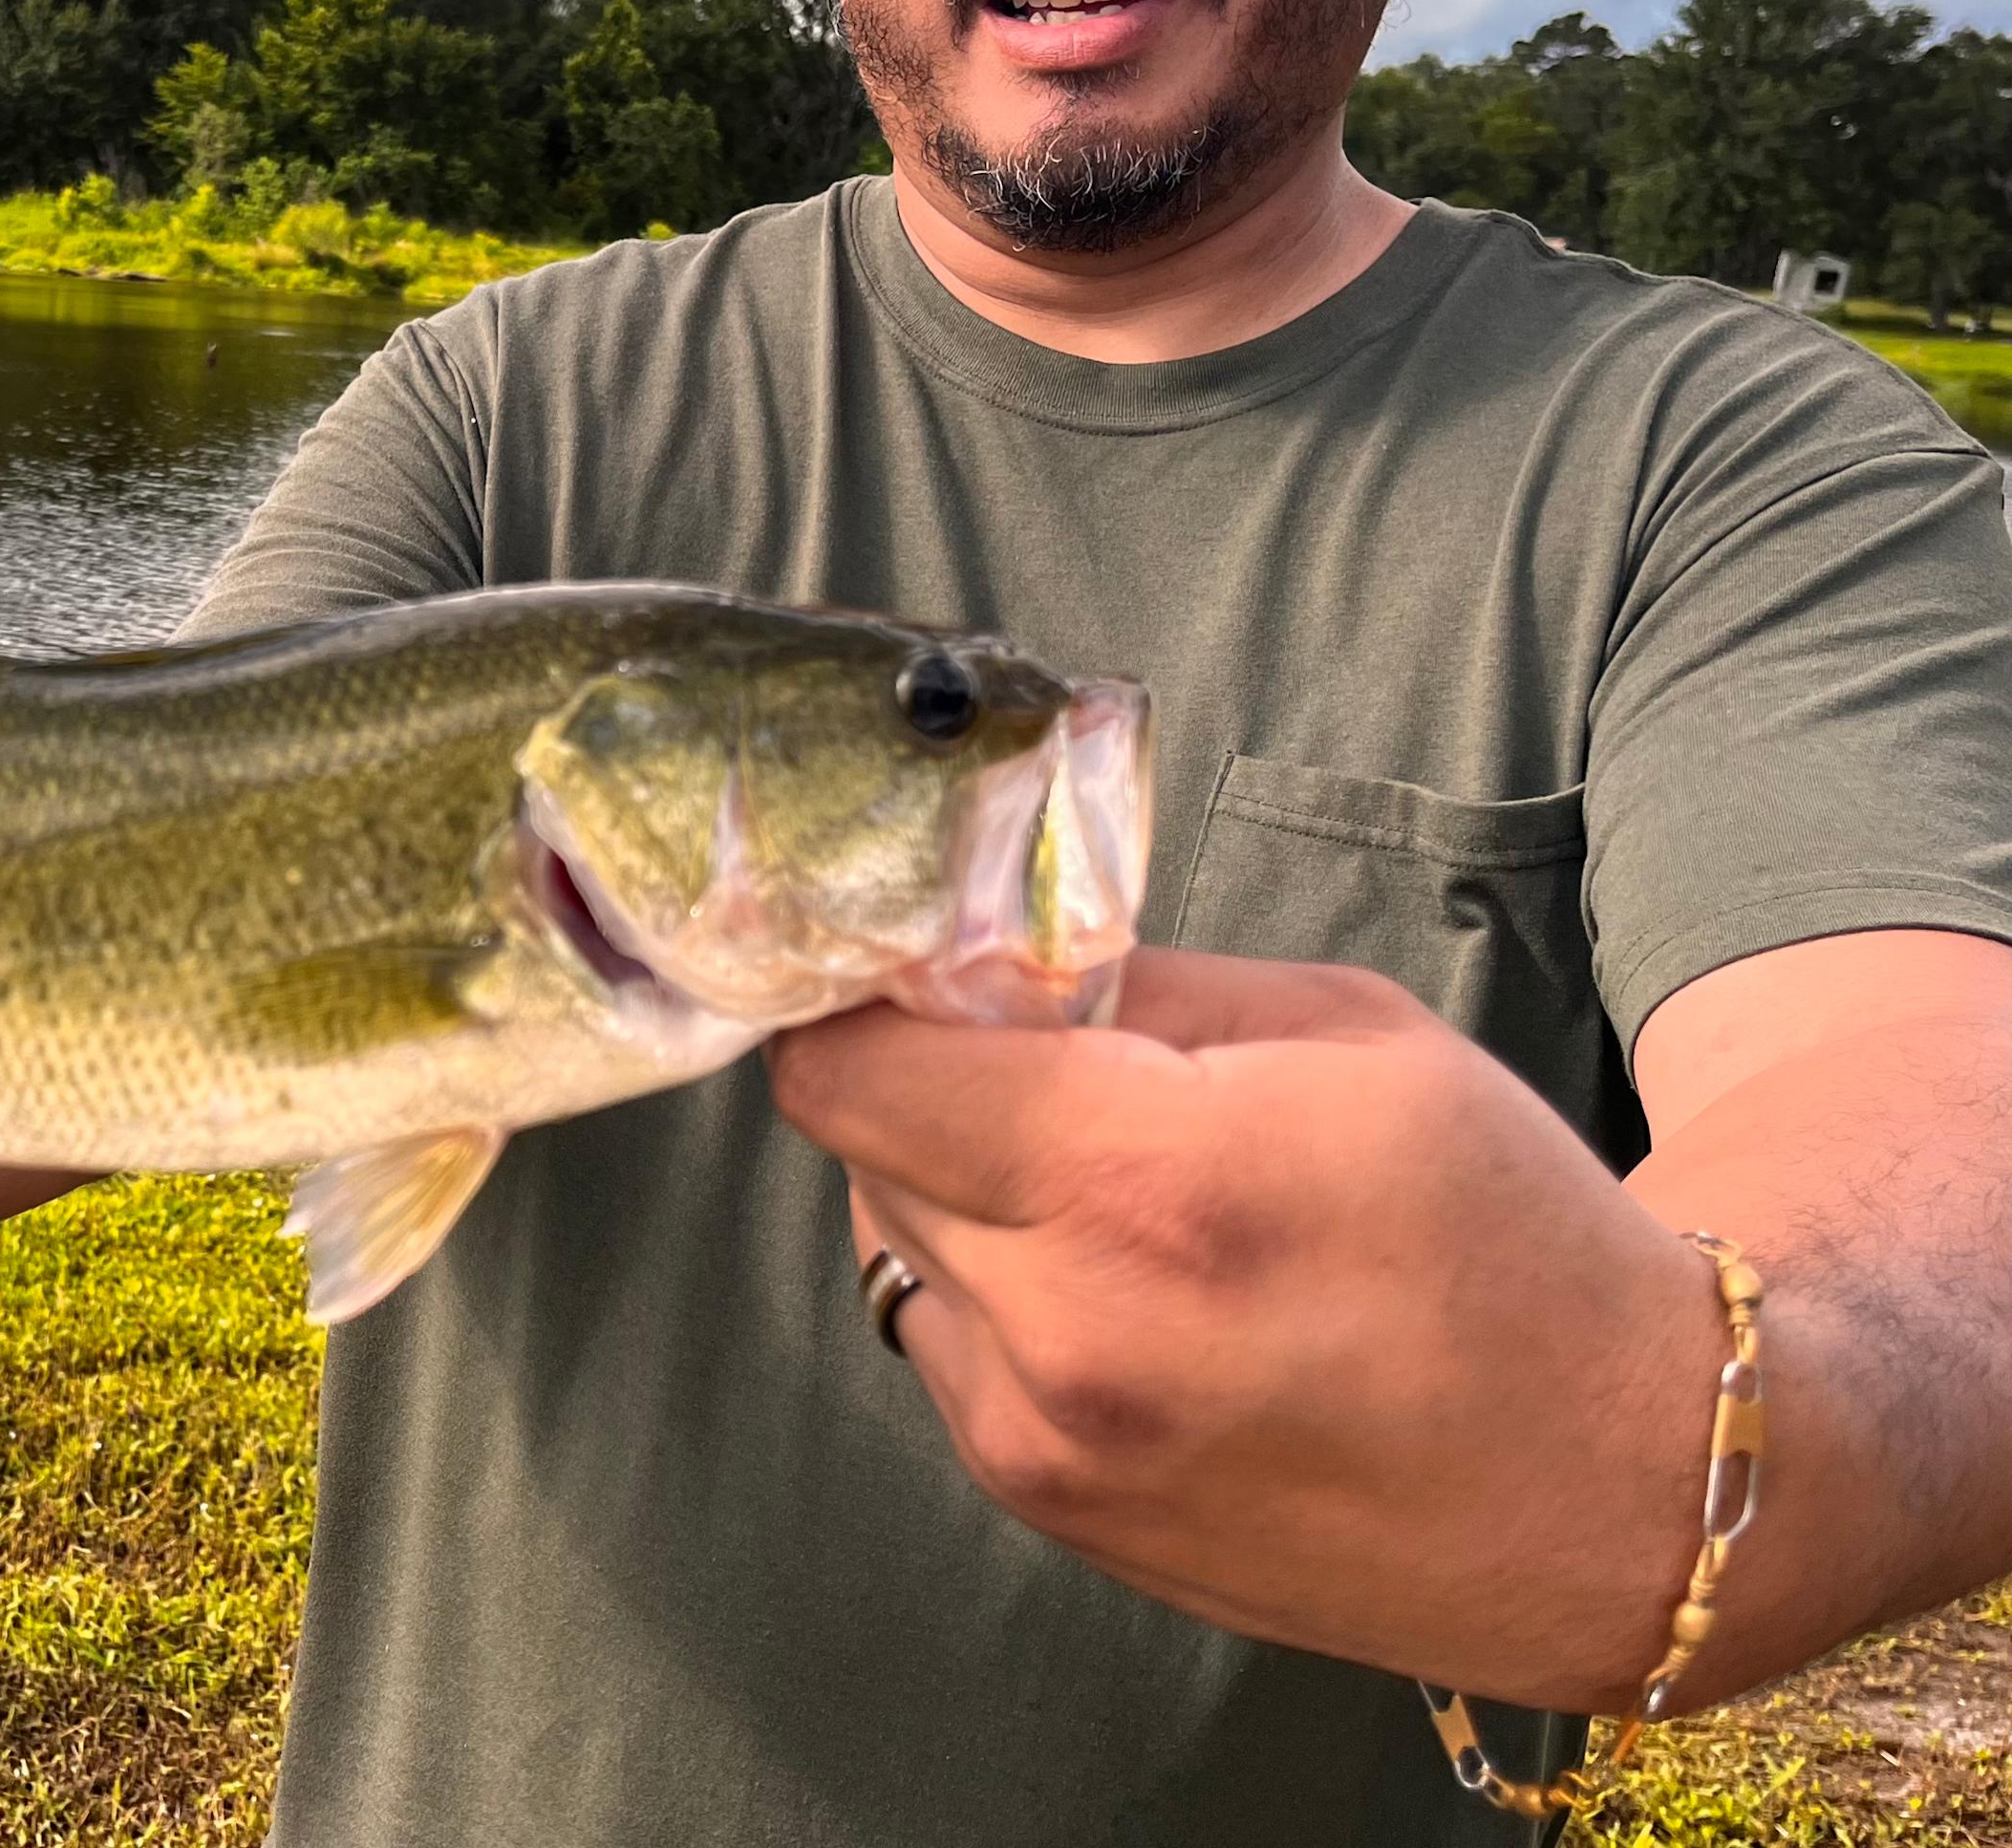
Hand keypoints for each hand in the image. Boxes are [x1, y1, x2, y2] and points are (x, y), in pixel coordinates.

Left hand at [768, 947, 1724, 1711]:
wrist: (1625, 1489)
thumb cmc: (1504, 1234)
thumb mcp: (1345, 1034)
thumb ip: (1131, 983)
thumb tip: (980, 965)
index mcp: (1138, 1186)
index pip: (850, 1076)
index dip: (865, 1006)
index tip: (912, 977)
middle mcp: (1064, 1332)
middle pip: (861, 1157)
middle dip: (931, 1095)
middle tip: (1044, 1073)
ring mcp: (1044, 1444)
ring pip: (895, 1255)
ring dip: (962, 1200)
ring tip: (1115, 1196)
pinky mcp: (1049, 1511)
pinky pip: (952, 1352)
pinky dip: (1004, 1300)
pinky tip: (1135, 1296)